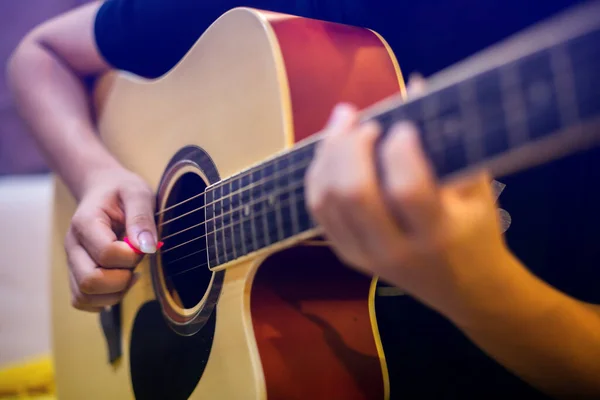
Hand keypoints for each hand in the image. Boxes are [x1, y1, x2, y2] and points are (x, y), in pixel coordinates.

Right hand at [65, 167, 157, 311]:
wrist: (103, 188)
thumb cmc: (122, 191)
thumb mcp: (138, 193)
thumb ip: (142, 219)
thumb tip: (148, 248)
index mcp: (85, 223)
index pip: (106, 254)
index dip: (131, 256)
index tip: (142, 245)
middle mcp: (73, 245)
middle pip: (90, 282)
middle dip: (122, 279)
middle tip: (136, 262)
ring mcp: (72, 262)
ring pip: (85, 297)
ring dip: (115, 292)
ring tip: (130, 273)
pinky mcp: (76, 273)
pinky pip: (83, 301)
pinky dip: (105, 299)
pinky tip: (122, 281)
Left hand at [305, 82, 510, 311]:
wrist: (464, 289)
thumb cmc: (477, 232)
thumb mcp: (477, 189)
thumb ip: (450, 141)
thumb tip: (417, 84)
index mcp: (436, 234)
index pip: (406, 189)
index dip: (399, 149)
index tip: (404, 125)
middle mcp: (394, 249)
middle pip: (353, 192)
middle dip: (351, 145)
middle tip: (364, 121)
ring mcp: (365, 255)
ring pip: (327, 199)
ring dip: (329, 153)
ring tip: (345, 123)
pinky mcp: (347, 255)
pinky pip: (318, 209)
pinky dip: (319, 173)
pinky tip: (331, 150)